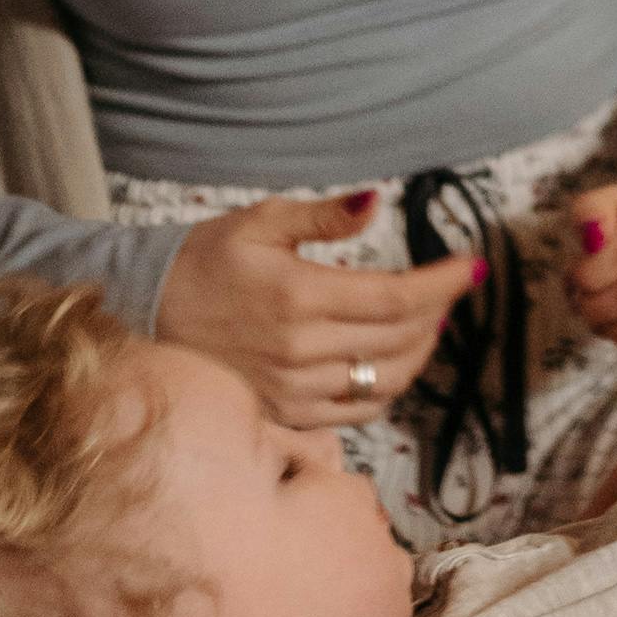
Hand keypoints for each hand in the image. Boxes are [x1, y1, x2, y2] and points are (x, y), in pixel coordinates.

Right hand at [153, 193, 478, 425]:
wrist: (144, 315)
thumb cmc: (205, 260)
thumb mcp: (261, 220)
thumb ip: (325, 216)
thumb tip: (377, 201)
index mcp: (299, 297)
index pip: (395, 297)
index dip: (442, 284)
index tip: (472, 266)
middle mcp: (300, 351)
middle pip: (399, 340)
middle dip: (438, 312)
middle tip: (452, 287)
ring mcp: (292, 390)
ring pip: (384, 382)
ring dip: (420, 352)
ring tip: (430, 322)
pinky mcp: (284, 414)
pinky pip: (355, 412)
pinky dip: (386, 389)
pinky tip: (392, 361)